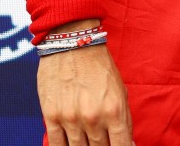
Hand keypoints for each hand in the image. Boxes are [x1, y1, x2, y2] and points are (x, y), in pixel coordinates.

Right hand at [37, 21, 133, 145]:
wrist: (73, 44)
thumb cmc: (100, 67)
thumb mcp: (120, 90)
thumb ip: (124, 119)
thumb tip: (128, 144)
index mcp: (114, 109)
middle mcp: (93, 117)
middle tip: (102, 142)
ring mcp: (71, 118)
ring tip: (87, 142)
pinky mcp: (51, 116)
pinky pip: (56, 145)